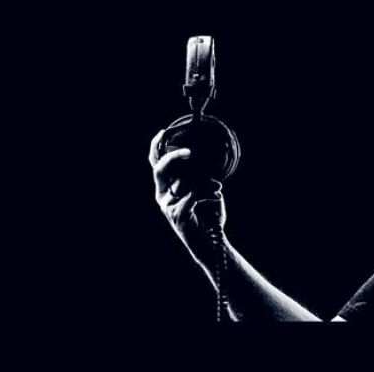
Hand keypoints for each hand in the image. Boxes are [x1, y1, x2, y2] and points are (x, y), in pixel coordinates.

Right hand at [150, 129, 226, 263]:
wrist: (213, 243)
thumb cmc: (209, 216)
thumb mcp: (205, 191)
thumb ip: (200, 176)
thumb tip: (203, 158)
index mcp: (166, 189)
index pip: (155, 165)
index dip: (155, 147)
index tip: (163, 132)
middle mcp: (162, 197)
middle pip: (160, 169)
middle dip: (174, 157)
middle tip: (190, 153)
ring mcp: (167, 207)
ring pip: (184, 182)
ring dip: (205, 182)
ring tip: (218, 188)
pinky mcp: (176, 215)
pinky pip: (192, 194)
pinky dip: (207, 193)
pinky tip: (216, 196)